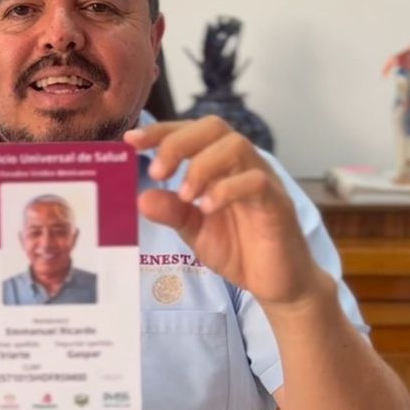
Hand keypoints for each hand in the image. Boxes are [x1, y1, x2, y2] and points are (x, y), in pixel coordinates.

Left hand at [124, 117, 321, 306]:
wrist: (277, 283)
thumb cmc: (238, 248)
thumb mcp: (194, 230)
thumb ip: (171, 212)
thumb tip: (140, 198)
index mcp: (219, 164)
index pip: (190, 131)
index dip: (161, 131)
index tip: (131, 140)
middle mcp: (241, 164)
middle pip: (214, 126)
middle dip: (178, 142)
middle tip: (156, 172)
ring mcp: (262, 180)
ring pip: (236, 146)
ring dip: (202, 166)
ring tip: (184, 195)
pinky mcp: (278, 203)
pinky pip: (256, 181)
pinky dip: (227, 190)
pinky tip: (207, 208)